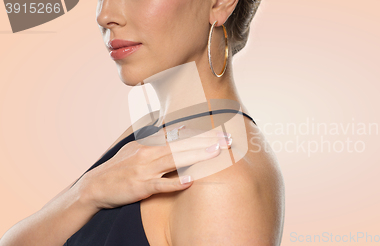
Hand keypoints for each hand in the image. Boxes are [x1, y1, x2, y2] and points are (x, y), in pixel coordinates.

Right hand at [75, 125, 231, 209]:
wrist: (94, 187)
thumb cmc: (119, 169)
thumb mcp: (136, 149)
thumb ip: (156, 141)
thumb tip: (176, 132)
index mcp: (149, 144)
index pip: (179, 136)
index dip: (201, 134)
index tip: (220, 131)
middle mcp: (148, 153)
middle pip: (182, 145)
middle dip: (206, 142)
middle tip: (228, 139)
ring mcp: (145, 170)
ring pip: (175, 160)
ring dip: (196, 156)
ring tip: (216, 153)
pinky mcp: (141, 187)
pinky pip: (161, 184)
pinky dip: (175, 183)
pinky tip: (190, 181)